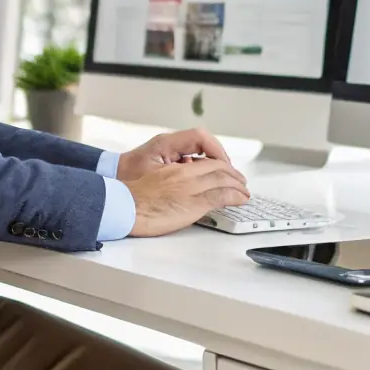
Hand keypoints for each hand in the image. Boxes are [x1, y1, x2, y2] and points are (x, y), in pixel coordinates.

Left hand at [116, 128, 232, 182]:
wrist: (110, 183)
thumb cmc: (127, 178)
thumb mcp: (156, 177)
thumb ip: (182, 173)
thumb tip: (205, 176)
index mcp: (166, 144)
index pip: (200, 137)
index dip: (217, 151)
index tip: (225, 167)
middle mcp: (169, 144)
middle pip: (204, 143)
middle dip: (220, 159)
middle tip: (232, 177)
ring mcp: (168, 151)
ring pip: (199, 152)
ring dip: (213, 164)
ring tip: (224, 180)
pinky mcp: (167, 160)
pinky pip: (191, 159)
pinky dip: (202, 168)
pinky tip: (206, 182)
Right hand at [124, 157, 249, 236]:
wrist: (125, 208)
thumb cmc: (134, 198)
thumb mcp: (154, 179)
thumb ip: (171, 178)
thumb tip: (183, 184)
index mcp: (175, 167)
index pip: (207, 161)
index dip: (222, 165)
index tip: (227, 171)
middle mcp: (185, 174)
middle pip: (218, 168)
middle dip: (233, 174)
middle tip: (240, 182)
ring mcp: (191, 188)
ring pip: (223, 180)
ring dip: (238, 185)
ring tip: (244, 191)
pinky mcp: (194, 204)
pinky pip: (221, 196)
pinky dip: (235, 196)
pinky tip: (241, 199)